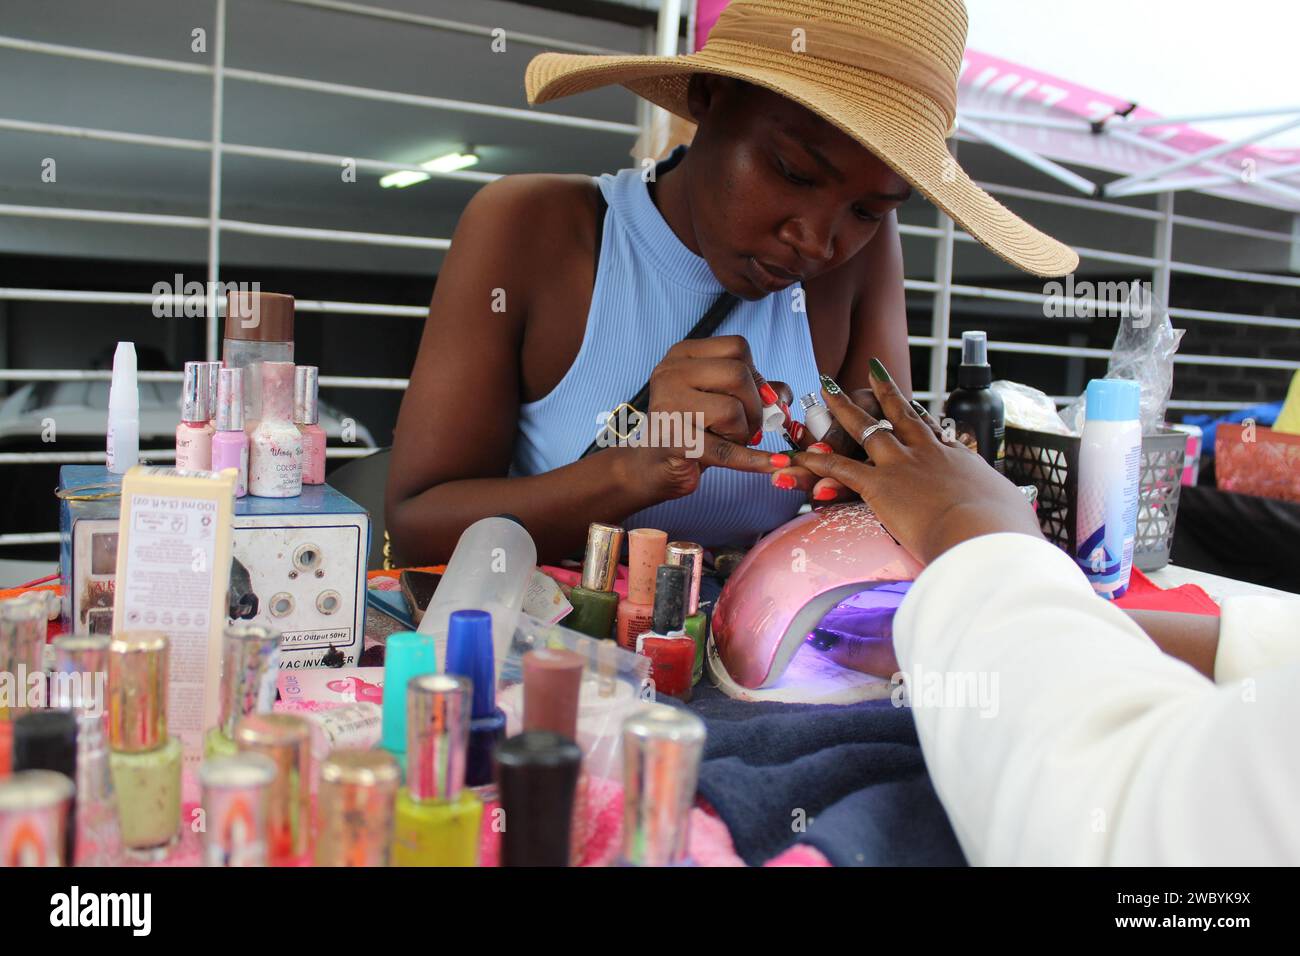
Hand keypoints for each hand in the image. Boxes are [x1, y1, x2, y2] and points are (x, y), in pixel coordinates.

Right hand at [623, 335, 782, 500]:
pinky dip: (755, 460)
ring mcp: (669, 406)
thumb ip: (754, 389)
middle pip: (738, 375)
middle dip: (755, 406)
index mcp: (682, 355)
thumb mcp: (719, 398)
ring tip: (729, 440)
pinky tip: (774, 464)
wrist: (655, 466)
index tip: (756, 397)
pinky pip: (726, 450)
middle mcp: (670, 373)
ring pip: (732, 410)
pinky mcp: (674, 441)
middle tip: (748, 425)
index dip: (756, 374)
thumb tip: (782, 394)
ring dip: (743, 432)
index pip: (737, 347)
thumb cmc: (691, 427)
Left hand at [789, 358, 1042, 564]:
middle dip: (883, 391)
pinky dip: (818, 461)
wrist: (983, 533)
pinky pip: (841, 468)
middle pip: (901, 413)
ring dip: (842, 408)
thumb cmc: (1003, 529)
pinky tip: (800, 454)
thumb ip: (1002, 507)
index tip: (910, 404)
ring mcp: (902, 464)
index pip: (934, 431)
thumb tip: (1011, 515)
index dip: (919, 417)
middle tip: (870, 373)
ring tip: (826, 389)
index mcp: (959, 459)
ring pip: (866, 427)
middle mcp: (928, 453)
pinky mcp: (880, 485)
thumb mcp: (1008, 509)